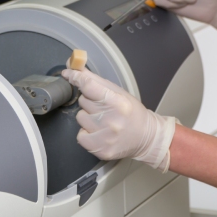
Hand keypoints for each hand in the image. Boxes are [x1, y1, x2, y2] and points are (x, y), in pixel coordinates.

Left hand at [61, 68, 175, 171]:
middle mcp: (112, 120)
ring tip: (103, 121)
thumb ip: (94, 80)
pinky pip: (80, 136)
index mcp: (118, 103)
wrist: (146, 137)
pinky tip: (99, 132)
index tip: (69, 74)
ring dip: (88, 117)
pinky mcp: (101, 150)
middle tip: (104, 107)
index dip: (77, 78)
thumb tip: (72, 67)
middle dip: (90, 101)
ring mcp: (106, 137)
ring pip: (80, 117)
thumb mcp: (118, 92)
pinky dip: (86, 133)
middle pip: (83, 101)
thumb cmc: (131, 112)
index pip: (89, 86)